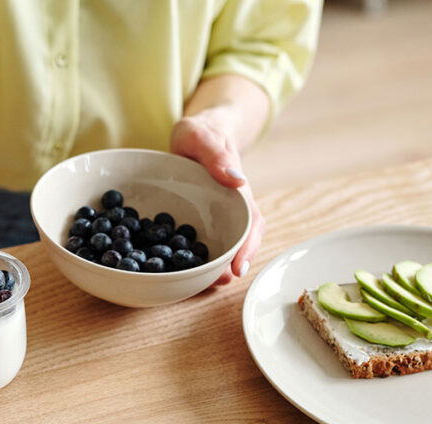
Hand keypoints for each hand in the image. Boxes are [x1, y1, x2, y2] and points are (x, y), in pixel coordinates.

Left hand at [169, 113, 265, 284]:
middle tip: (217, 283)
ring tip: (200, 284)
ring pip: (220, 247)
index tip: (239, 268)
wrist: (197, 132)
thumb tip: (236, 179)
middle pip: (238, 243)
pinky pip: (198, 243)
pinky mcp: (197, 221)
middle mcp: (230, 209)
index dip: (248, 247)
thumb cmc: (202, 131)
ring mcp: (214, 217)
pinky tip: (180, 270)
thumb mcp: (201, 134)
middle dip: (229, 266)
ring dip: (213, 267)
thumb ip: (215, 153)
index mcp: (237, 192)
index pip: (251, 224)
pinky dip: (193, 258)